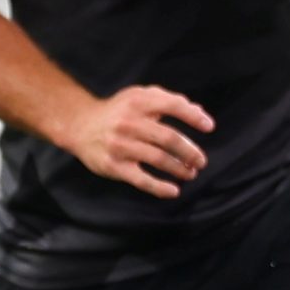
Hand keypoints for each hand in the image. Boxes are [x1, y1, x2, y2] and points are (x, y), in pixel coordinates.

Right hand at [53, 85, 215, 199]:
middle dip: (190, 151)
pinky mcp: (114, 166)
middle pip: (168, 138)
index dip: (193, 117)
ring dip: (180, 168)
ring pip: (158, 159)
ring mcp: (120, 145)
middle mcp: (129, 123)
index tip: (209, 127)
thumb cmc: (119, 111)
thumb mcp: (140, 98)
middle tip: (201, 161)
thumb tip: (200, 113)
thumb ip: (169, 101)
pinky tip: (174, 191)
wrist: (80, 126)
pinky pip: (141, 180)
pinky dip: (160, 188)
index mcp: (138, 102)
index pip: (173, 106)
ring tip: (191, 173)